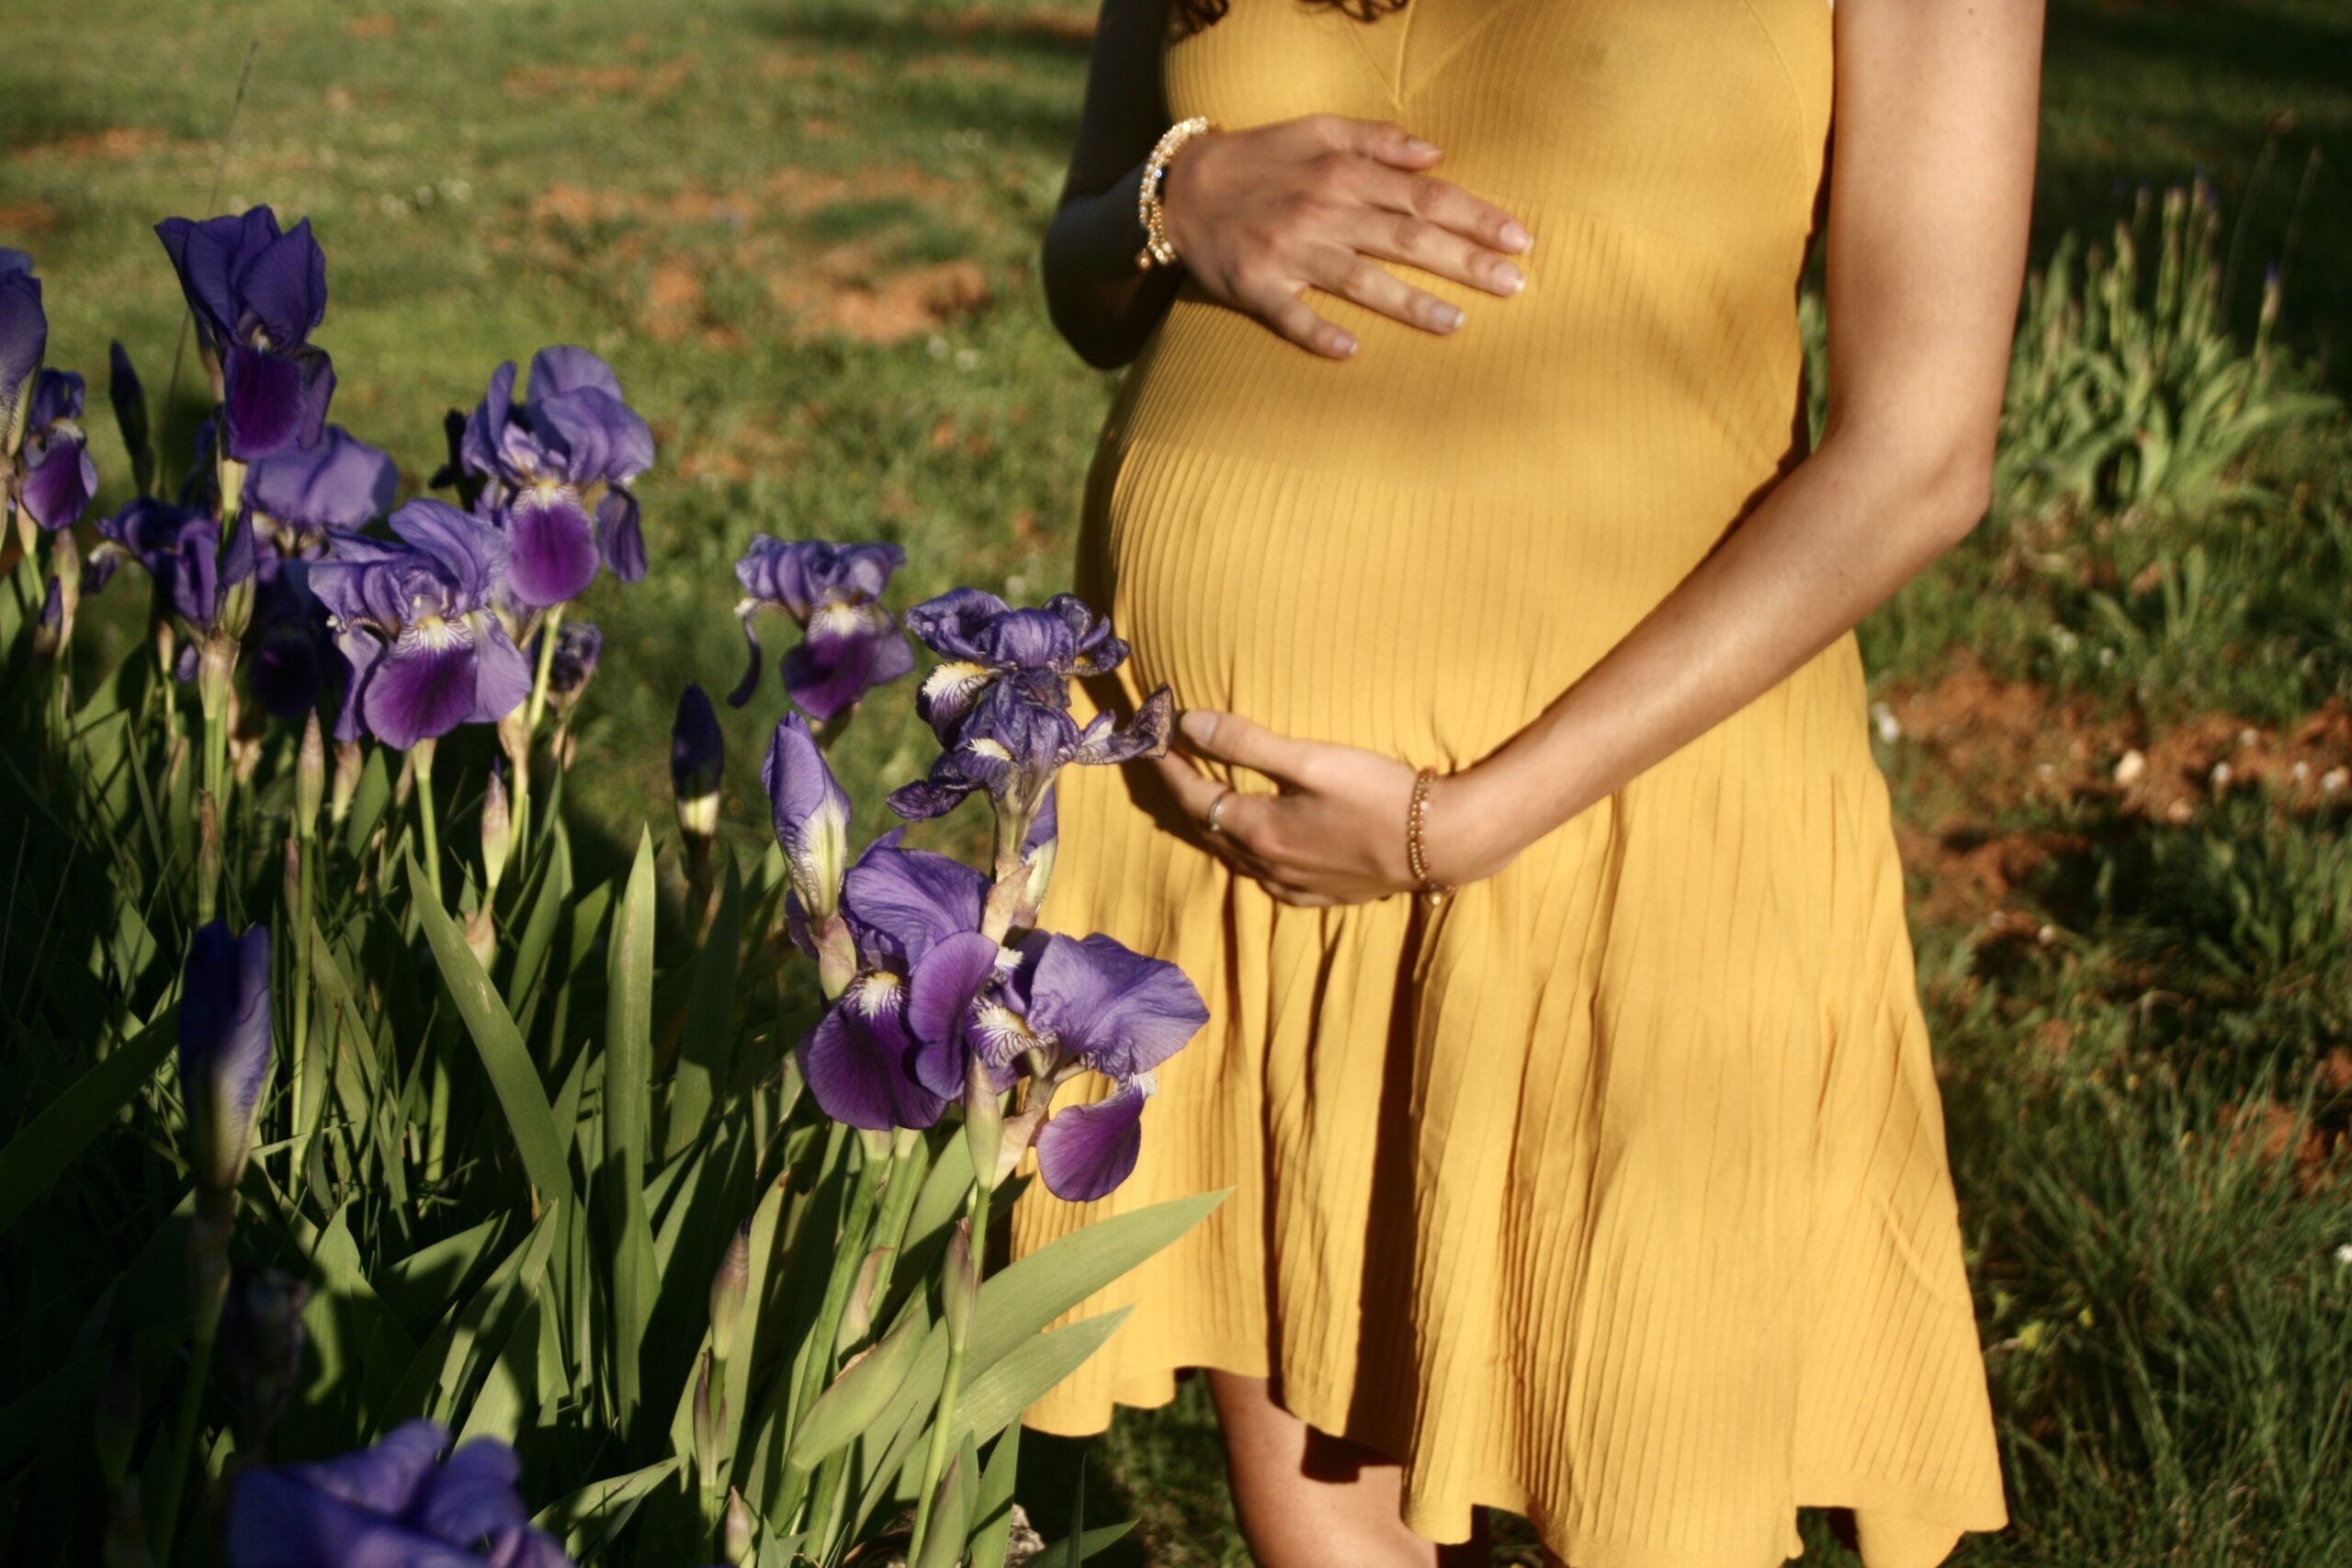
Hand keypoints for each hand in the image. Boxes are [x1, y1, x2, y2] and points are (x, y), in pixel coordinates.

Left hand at [1153, 709, 1517, 906]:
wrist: (1443, 842)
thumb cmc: (1378, 793)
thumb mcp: (1311, 759)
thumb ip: (1247, 742)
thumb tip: (1188, 724)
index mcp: (1259, 830)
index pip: (1195, 797)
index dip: (1169, 768)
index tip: (1151, 743)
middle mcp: (1268, 865)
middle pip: (1209, 830)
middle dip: (1185, 797)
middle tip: (1170, 767)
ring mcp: (1296, 885)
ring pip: (1236, 858)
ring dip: (1215, 828)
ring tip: (1206, 801)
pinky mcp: (1323, 895)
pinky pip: (1269, 880)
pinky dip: (1251, 857)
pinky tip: (1261, 851)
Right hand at [1156, 114, 1532, 358]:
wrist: (1179, 189)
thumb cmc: (1258, 159)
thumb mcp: (1316, 130)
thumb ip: (1377, 139)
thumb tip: (1435, 154)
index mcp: (1342, 173)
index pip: (1424, 196)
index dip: (1476, 216)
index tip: (1519, 239)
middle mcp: (1323, 211)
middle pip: (1407, 238)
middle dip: (1465, 261)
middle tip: (1514, 285)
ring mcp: (1290, 252)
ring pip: (1361, 280)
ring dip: (1410, 303)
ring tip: (1457, 322)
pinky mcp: (1257, 286)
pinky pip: (1291, 315)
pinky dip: (1318, 333)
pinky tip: (1350, 352)